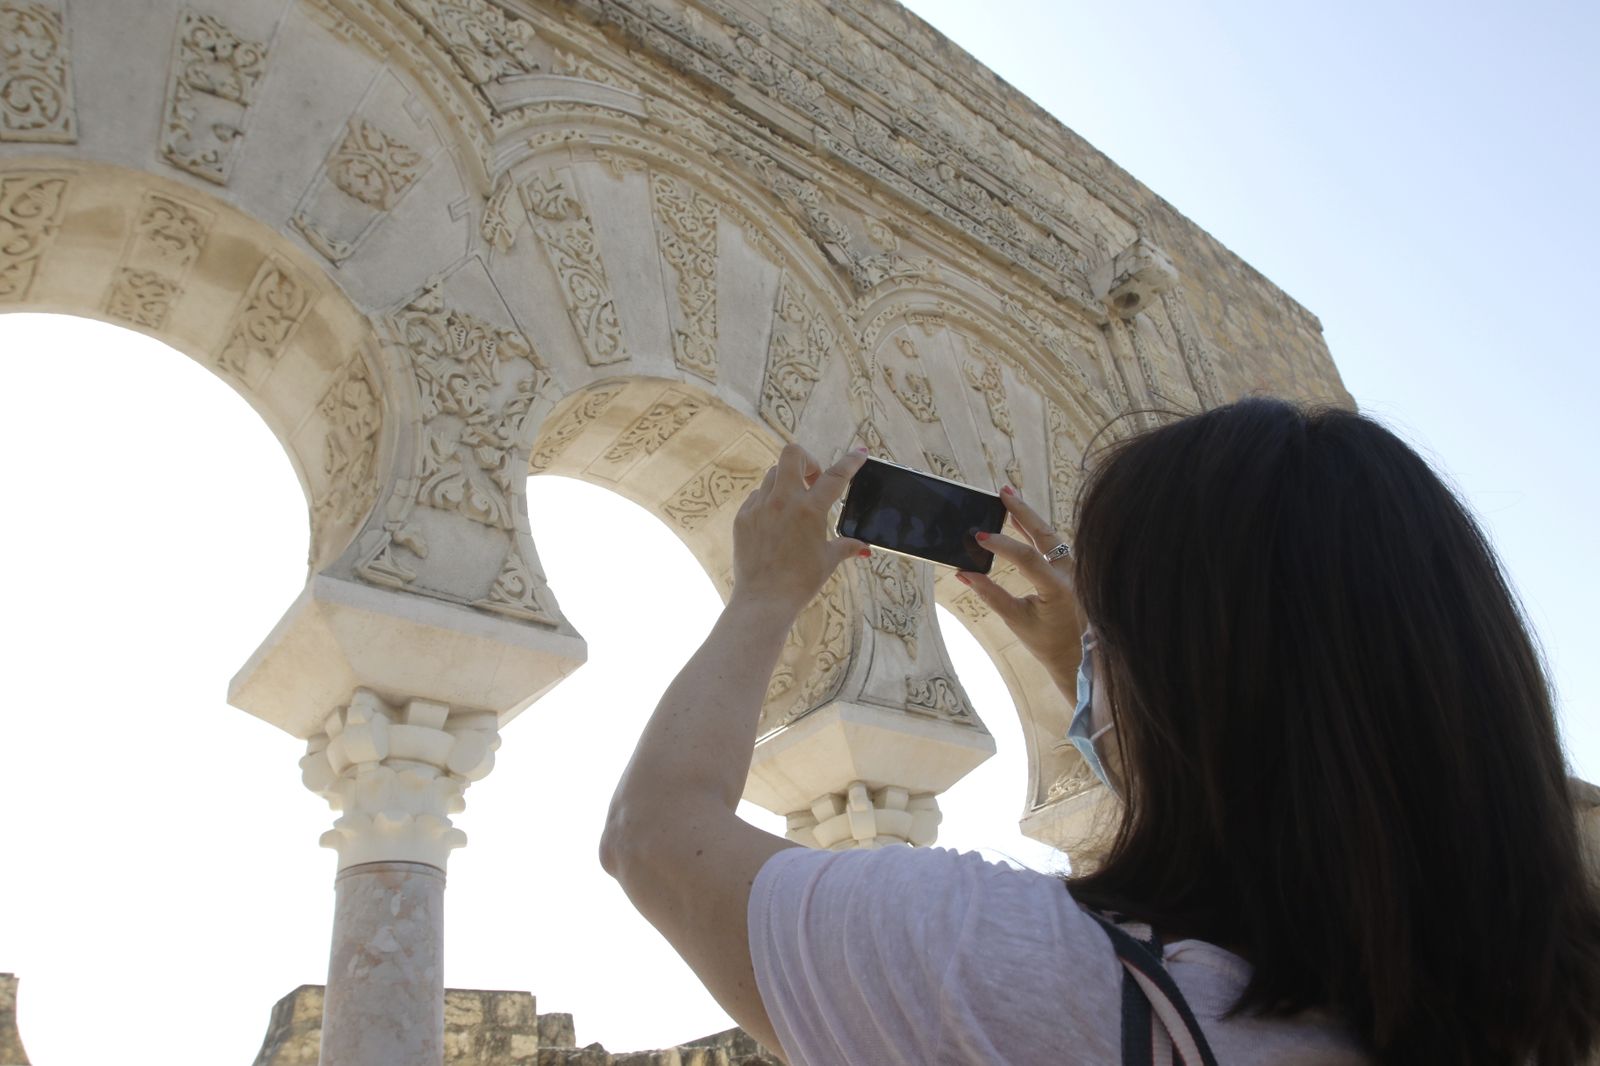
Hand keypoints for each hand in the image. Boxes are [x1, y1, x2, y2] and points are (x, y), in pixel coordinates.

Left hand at [730, 443, 869, 614]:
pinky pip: (757, 496)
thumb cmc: (800, 582)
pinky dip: (769, 501)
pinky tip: (775, 520)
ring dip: (788, 481)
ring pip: (773, 474)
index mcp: (810, 509)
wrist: (764, 600)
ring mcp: (759, 507)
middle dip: (807, 460)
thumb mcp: (828, 560)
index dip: (851, 461)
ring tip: (795, 503)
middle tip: (814, 480)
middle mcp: (783, 501)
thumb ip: (847, 546)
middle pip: (793, 455)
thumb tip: (863, 547)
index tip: (861, 452)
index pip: (835, 476)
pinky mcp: (743, 518)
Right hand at [956, 487, 1085, 689]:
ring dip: (1028, 517)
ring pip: (1050, 535)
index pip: (1028, 558)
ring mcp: (1073, 569)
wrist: (1074, 654)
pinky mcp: (1070, 568)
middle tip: (1003, 492)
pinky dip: (1034, 530)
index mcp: (1059, 589)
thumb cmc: (1045, 640)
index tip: (979, 537)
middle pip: (1045, 534)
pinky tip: (1018, 519)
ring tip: (1008, 498)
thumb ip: (990, 594)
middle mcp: (1071, 573)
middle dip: (1022, 511)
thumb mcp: (1015, 619)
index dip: (1002, 545)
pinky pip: (1052, 543)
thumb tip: (963, 573)